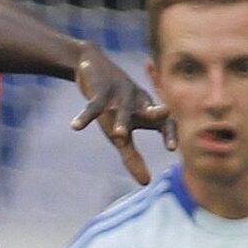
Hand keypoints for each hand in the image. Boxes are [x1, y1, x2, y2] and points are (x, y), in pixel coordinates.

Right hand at [71, 45, 172, 184]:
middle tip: (163, 118)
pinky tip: (75, 127)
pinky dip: (84, 116)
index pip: (164, 123)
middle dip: (156, 115)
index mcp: (146, 110)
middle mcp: (137, 101)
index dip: (169, 133)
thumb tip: (146, 183)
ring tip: (118, 134)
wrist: (90, 64)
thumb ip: (132, 156)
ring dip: (121, 120)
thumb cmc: (112, 103)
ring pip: (122, 110)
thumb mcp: (123, 128)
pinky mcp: (99, 91)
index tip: (172, 148)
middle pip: (148, 112)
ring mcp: (119, 95)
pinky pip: (93, 106)